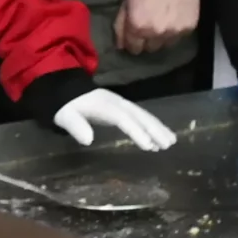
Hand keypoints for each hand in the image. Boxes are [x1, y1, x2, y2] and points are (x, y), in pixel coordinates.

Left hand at [54, 87, 178, 151]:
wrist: (66, 90)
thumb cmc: (67, 106)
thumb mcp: (65, 115)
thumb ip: (75, 126)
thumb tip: (87, 140)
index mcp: (105, 106)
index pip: (124, 119)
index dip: (137, 131)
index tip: (149, 146)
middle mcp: (117, 103)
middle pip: (139, 115)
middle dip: (155, 129)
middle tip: (169, 144)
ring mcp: (121, 104)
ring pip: (143, 115)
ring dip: (158, 127)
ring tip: (171, 142)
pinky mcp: (122, 108)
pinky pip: (140, 116)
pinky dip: (152, 125)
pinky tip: (159, 138)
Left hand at [114, 0, 200, 55]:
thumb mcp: (126, 1)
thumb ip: (120, 24)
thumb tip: (119, 45)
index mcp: (137, 27)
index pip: (133, 48)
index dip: (132, 43)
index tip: (134, 37)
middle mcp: (155, 34)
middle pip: (149, 49)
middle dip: (146, 41)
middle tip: (148, 27)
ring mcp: (173, 33)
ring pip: (164, 45)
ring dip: (160, 38)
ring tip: (161, 23)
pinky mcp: (187, 29)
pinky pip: (177, 38)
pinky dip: (173, 32)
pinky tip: (172, 19)